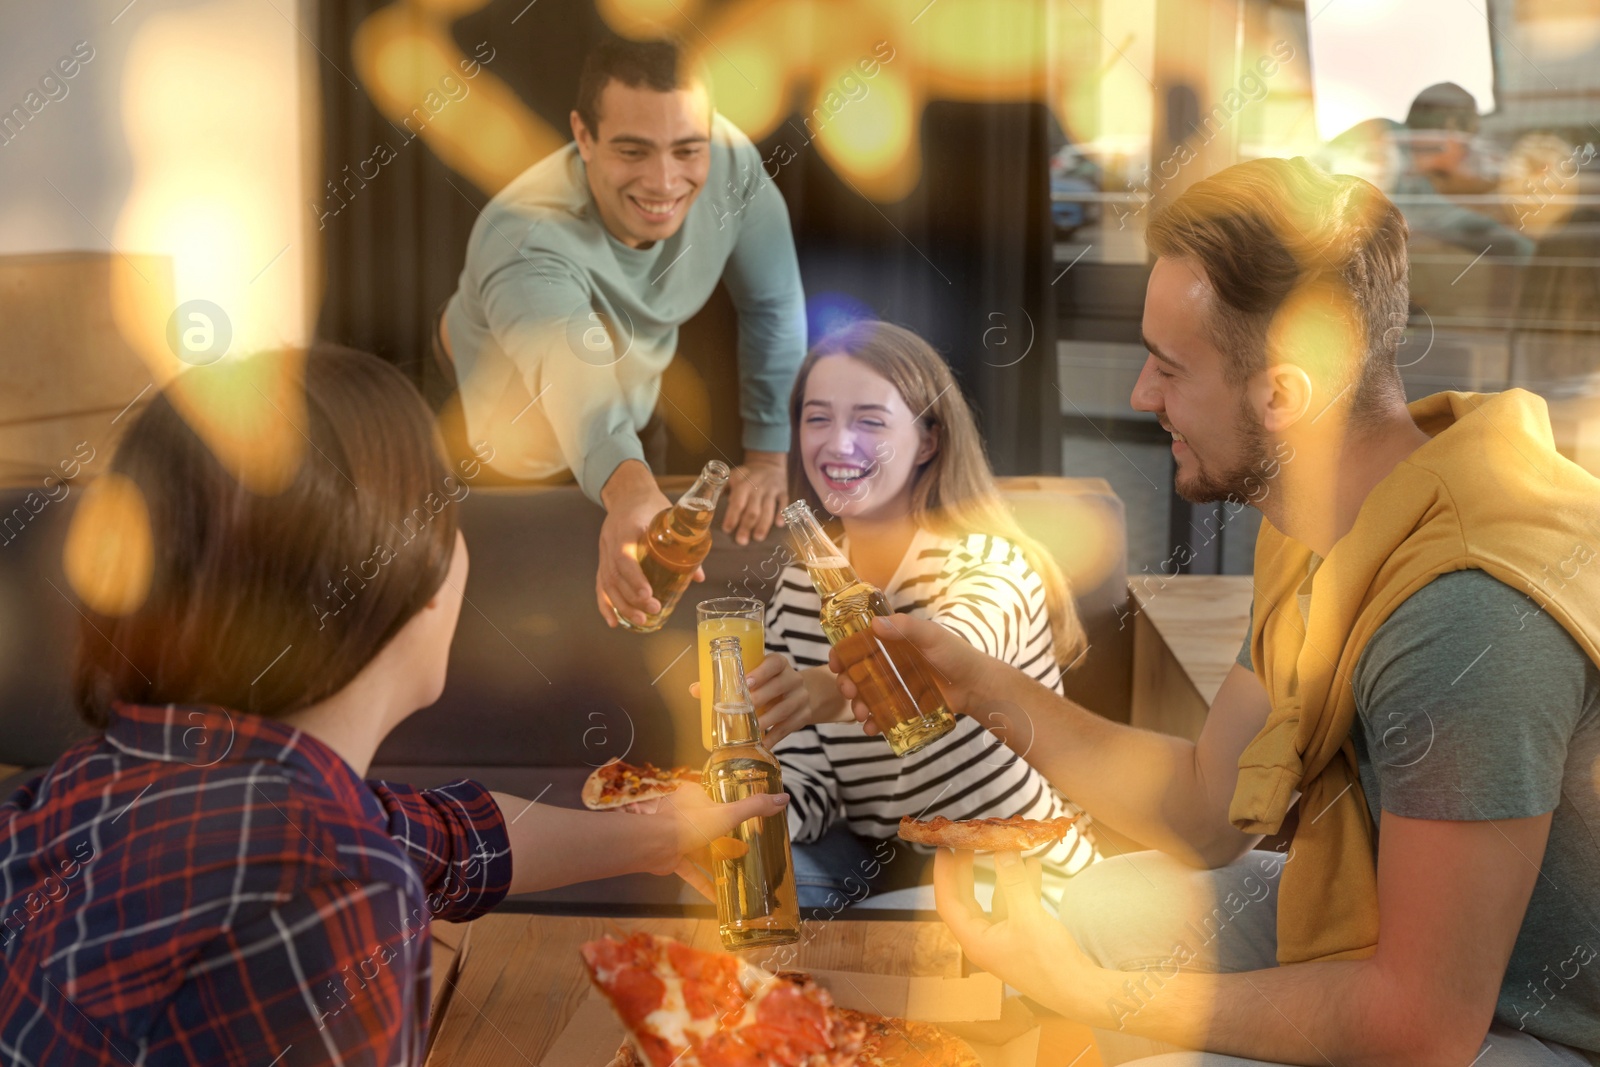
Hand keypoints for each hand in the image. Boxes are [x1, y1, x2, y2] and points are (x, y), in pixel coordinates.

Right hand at [597, 462, 703, 627]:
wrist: (627, 493)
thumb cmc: (650, 505)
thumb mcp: (668, 516)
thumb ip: (683, 545)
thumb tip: (698, 576)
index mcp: (627, 527)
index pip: (625, 555)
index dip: (634, 577)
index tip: (648, 594)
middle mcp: (611, 540)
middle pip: (615, 574)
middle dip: (632, 597)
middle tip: (653, 610)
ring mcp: (604, 550)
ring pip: (606, 582)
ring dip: (622, 605)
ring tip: (640, 620)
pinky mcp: (603, 559)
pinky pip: (600, 584)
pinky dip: (606, 605)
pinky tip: (614, 622)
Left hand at [642, 784, 788, 900]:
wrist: (655, 846)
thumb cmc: (690, 824)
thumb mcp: (728, 814)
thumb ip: (754, 808)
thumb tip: (783, 799)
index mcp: (693, 796)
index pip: (712, 797)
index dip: (725, 805)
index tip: (740, 815)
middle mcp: (683, 814)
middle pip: (707, 825)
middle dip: (724, 838)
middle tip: (745, 849)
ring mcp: (676, 836)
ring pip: (700, 850)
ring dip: (716, 862)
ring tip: (736, 873)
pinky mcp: (672, 857)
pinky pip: (692, 871)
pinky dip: (704, 883)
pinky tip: (717, 897)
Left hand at [722, 450, 786, 545]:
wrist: (768, 463)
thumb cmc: (747, 475)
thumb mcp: (732, 476)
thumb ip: (721, 489)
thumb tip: (707, 504)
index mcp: (743, 484)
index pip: (737, 502)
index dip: (732, 516)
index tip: (727, 530)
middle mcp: (758, 487)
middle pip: (752, 510)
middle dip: (746, 526)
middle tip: (741, 541)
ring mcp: (772, 490)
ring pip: (768, 509)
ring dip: (763, 525)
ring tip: (758, 538)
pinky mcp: (783, 492)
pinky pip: (784, 503)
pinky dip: (781, 514)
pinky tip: (779, 525)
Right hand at [828, 614, 989, 732]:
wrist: (978, 685)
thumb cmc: (955, 654)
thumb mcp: (931, 636)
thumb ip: (906, 628)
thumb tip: (873, 624)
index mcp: (891, 644)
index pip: (857, 646)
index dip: (842, 654)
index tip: (834, 663)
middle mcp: (888, 666)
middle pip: (856, 674)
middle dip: (846, 684)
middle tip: (847, 691)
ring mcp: (895, 688)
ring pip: (865, 697)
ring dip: (856, 705)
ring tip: (860, 714)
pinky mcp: (903, 708)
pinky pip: (881, 716)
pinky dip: (872, 723)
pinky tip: (870, 728)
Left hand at [934, 848, 1100, 1017]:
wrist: (1079, 991)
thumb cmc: (1050, 962)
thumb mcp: (1029, 917)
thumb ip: (1013, 882)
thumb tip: (1002, 850)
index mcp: (975, 940)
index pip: (948, 901)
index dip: (943, 874)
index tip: (944, 848)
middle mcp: (984, 940)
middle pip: (967, 898)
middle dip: (967, 869)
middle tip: (968, 843)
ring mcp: (1003, 939)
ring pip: (993, 900)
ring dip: (1000, 875)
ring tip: (1003, 848)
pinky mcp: (1022, 938)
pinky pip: (1015, 906)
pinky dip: (1021, 887)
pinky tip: (1033, 867)